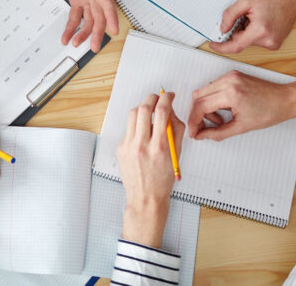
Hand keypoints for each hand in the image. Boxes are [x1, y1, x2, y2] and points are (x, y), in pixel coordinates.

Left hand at [58, 0, 118, 51]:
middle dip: (97, 32)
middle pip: (99, 16)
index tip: (114, 29)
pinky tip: (65, 38)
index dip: (111, 16)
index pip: (107, 2)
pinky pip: (75, 17)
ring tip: (75, 44)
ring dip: (84, 33)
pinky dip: (71, 28)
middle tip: (94, 47)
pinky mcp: (77, 1)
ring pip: (89, 20)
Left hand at [117, 92, 183, 247]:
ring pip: (133, 115)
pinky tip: (142, 134)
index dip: (166, 99)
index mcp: (159, 147)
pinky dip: (137, 126)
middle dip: (152, 98)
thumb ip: (175, 131)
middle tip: (158, 98)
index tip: (169, 96)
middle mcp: (141, 145)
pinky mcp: (120, 148)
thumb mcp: (176, 155)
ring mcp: (128, 146)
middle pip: (143, 109)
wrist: (145, 198)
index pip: (162, 112)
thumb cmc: (163, 180)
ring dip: (142, 109)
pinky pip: (128, 129)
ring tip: (150, 112)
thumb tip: (171, 112)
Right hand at [188, 71, 295, 140]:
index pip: (201, 106)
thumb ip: (217, 133)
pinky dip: (214, 100)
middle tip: (204, 128)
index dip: (194, 121)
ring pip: (204, 92)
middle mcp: (228, 81)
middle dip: (198, 115)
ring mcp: (230, 76)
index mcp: (231, 93)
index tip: (194, 132)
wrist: (286, 100)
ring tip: (220, 120)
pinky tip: (224, 110)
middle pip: (198, 97)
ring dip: (206, 108)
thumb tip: (201, 135)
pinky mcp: (232, 75)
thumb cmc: (270, 112)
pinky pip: (213, 87)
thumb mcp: (242, 127)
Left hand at [209, 0, 295, 53]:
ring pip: (248, 41)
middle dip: (239, 30)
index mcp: (260, 31)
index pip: (236, 46)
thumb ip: (230, 15)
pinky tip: (262, 22)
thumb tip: (222, 29)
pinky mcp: (275, 44)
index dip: (222, 47)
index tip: (213, 45)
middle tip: (246, 16)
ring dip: (247, 31)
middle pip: (241, 41)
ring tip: (257, 17)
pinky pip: (257, 41)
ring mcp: (273, 44)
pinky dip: (254, 33)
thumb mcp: (246, 0)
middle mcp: (268, 41)